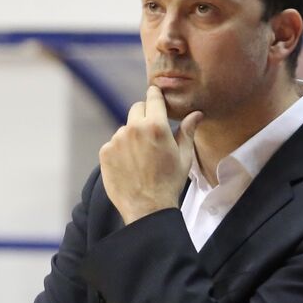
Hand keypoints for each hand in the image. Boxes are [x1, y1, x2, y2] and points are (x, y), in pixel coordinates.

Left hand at [98, 85, 202, 224]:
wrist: (147, 209)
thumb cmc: (169, 183)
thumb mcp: (183, 156)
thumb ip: (187, 131)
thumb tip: (196, 114)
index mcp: (156, 126)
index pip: (153, 97)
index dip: (155, 95)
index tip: (155, 94)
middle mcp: (134, 128)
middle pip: (137, 108)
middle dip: (144, 116)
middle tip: (151, 134)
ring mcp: (117, 140)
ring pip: (125, 128)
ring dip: (131, 136)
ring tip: (141, 158)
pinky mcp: (105, 152)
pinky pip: (113, 144)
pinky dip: (120, 150)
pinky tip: (129, 166)